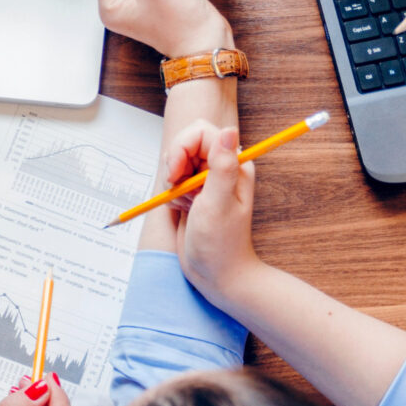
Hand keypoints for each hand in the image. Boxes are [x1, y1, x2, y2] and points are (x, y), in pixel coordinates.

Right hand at [174, 123, 259, 306]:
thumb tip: (229, 130)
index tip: (175, 174)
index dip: (182, 147)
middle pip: (186, 142)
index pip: (201, 132)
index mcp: (234, 163)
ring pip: (177, 160)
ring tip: (185, 204)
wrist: (217, 275)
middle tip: (177, 190)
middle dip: (175, 164)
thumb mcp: (218, 203)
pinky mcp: (194, 192)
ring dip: (173, 181)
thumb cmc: (221, 244)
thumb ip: (222, 166)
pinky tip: (183, 210)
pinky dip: (172, 194)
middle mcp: (221, 166)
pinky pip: (174, 179)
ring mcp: (207, 179)